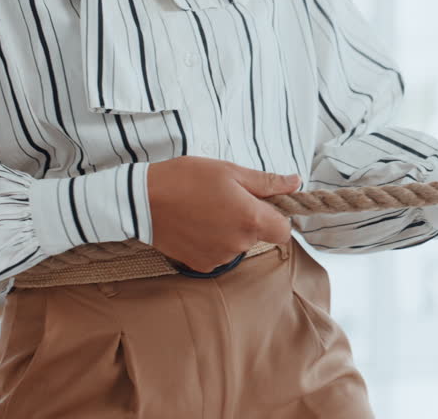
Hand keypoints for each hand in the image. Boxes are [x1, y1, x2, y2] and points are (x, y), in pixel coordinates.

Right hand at [147, 156, 299, 271]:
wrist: (142, 200)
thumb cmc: (186, 179)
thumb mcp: (230, 172)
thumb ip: (267, 182)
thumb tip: (295, 183)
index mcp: (251, 219)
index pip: (284, 230)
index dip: (277, 217)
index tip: (262, 205)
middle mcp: (239, 244)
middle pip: (259, 236)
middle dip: (250, 220)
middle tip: (226, 199)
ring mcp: (219, 257)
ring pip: (238, 245)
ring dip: (230, 231)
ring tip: (206, 210)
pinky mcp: (201, 265)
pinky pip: (219, 254)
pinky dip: (213, 242)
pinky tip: (196, 225)